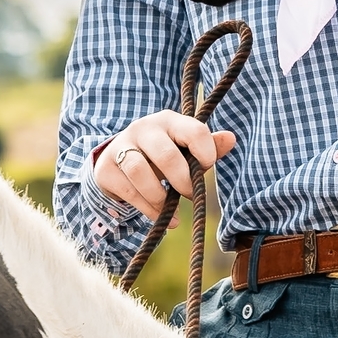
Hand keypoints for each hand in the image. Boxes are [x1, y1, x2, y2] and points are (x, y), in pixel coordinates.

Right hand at [93, 111, 235, 218]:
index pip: (193, 130)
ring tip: (173, 212)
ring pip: (139, 171)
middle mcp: (142, 129)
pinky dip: (147, 208)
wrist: (118, 160)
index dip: (206, 151)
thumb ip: (208, 146)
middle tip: (190, 195)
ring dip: (160, 196)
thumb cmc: (161, 154)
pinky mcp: (106, 169)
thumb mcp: (184, 149)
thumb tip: (231, 139)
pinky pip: (128, 191)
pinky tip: (160, 216)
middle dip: (182, 180)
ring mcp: (120, 147)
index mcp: (168, 121)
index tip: (207, 166)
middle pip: (165, 155)